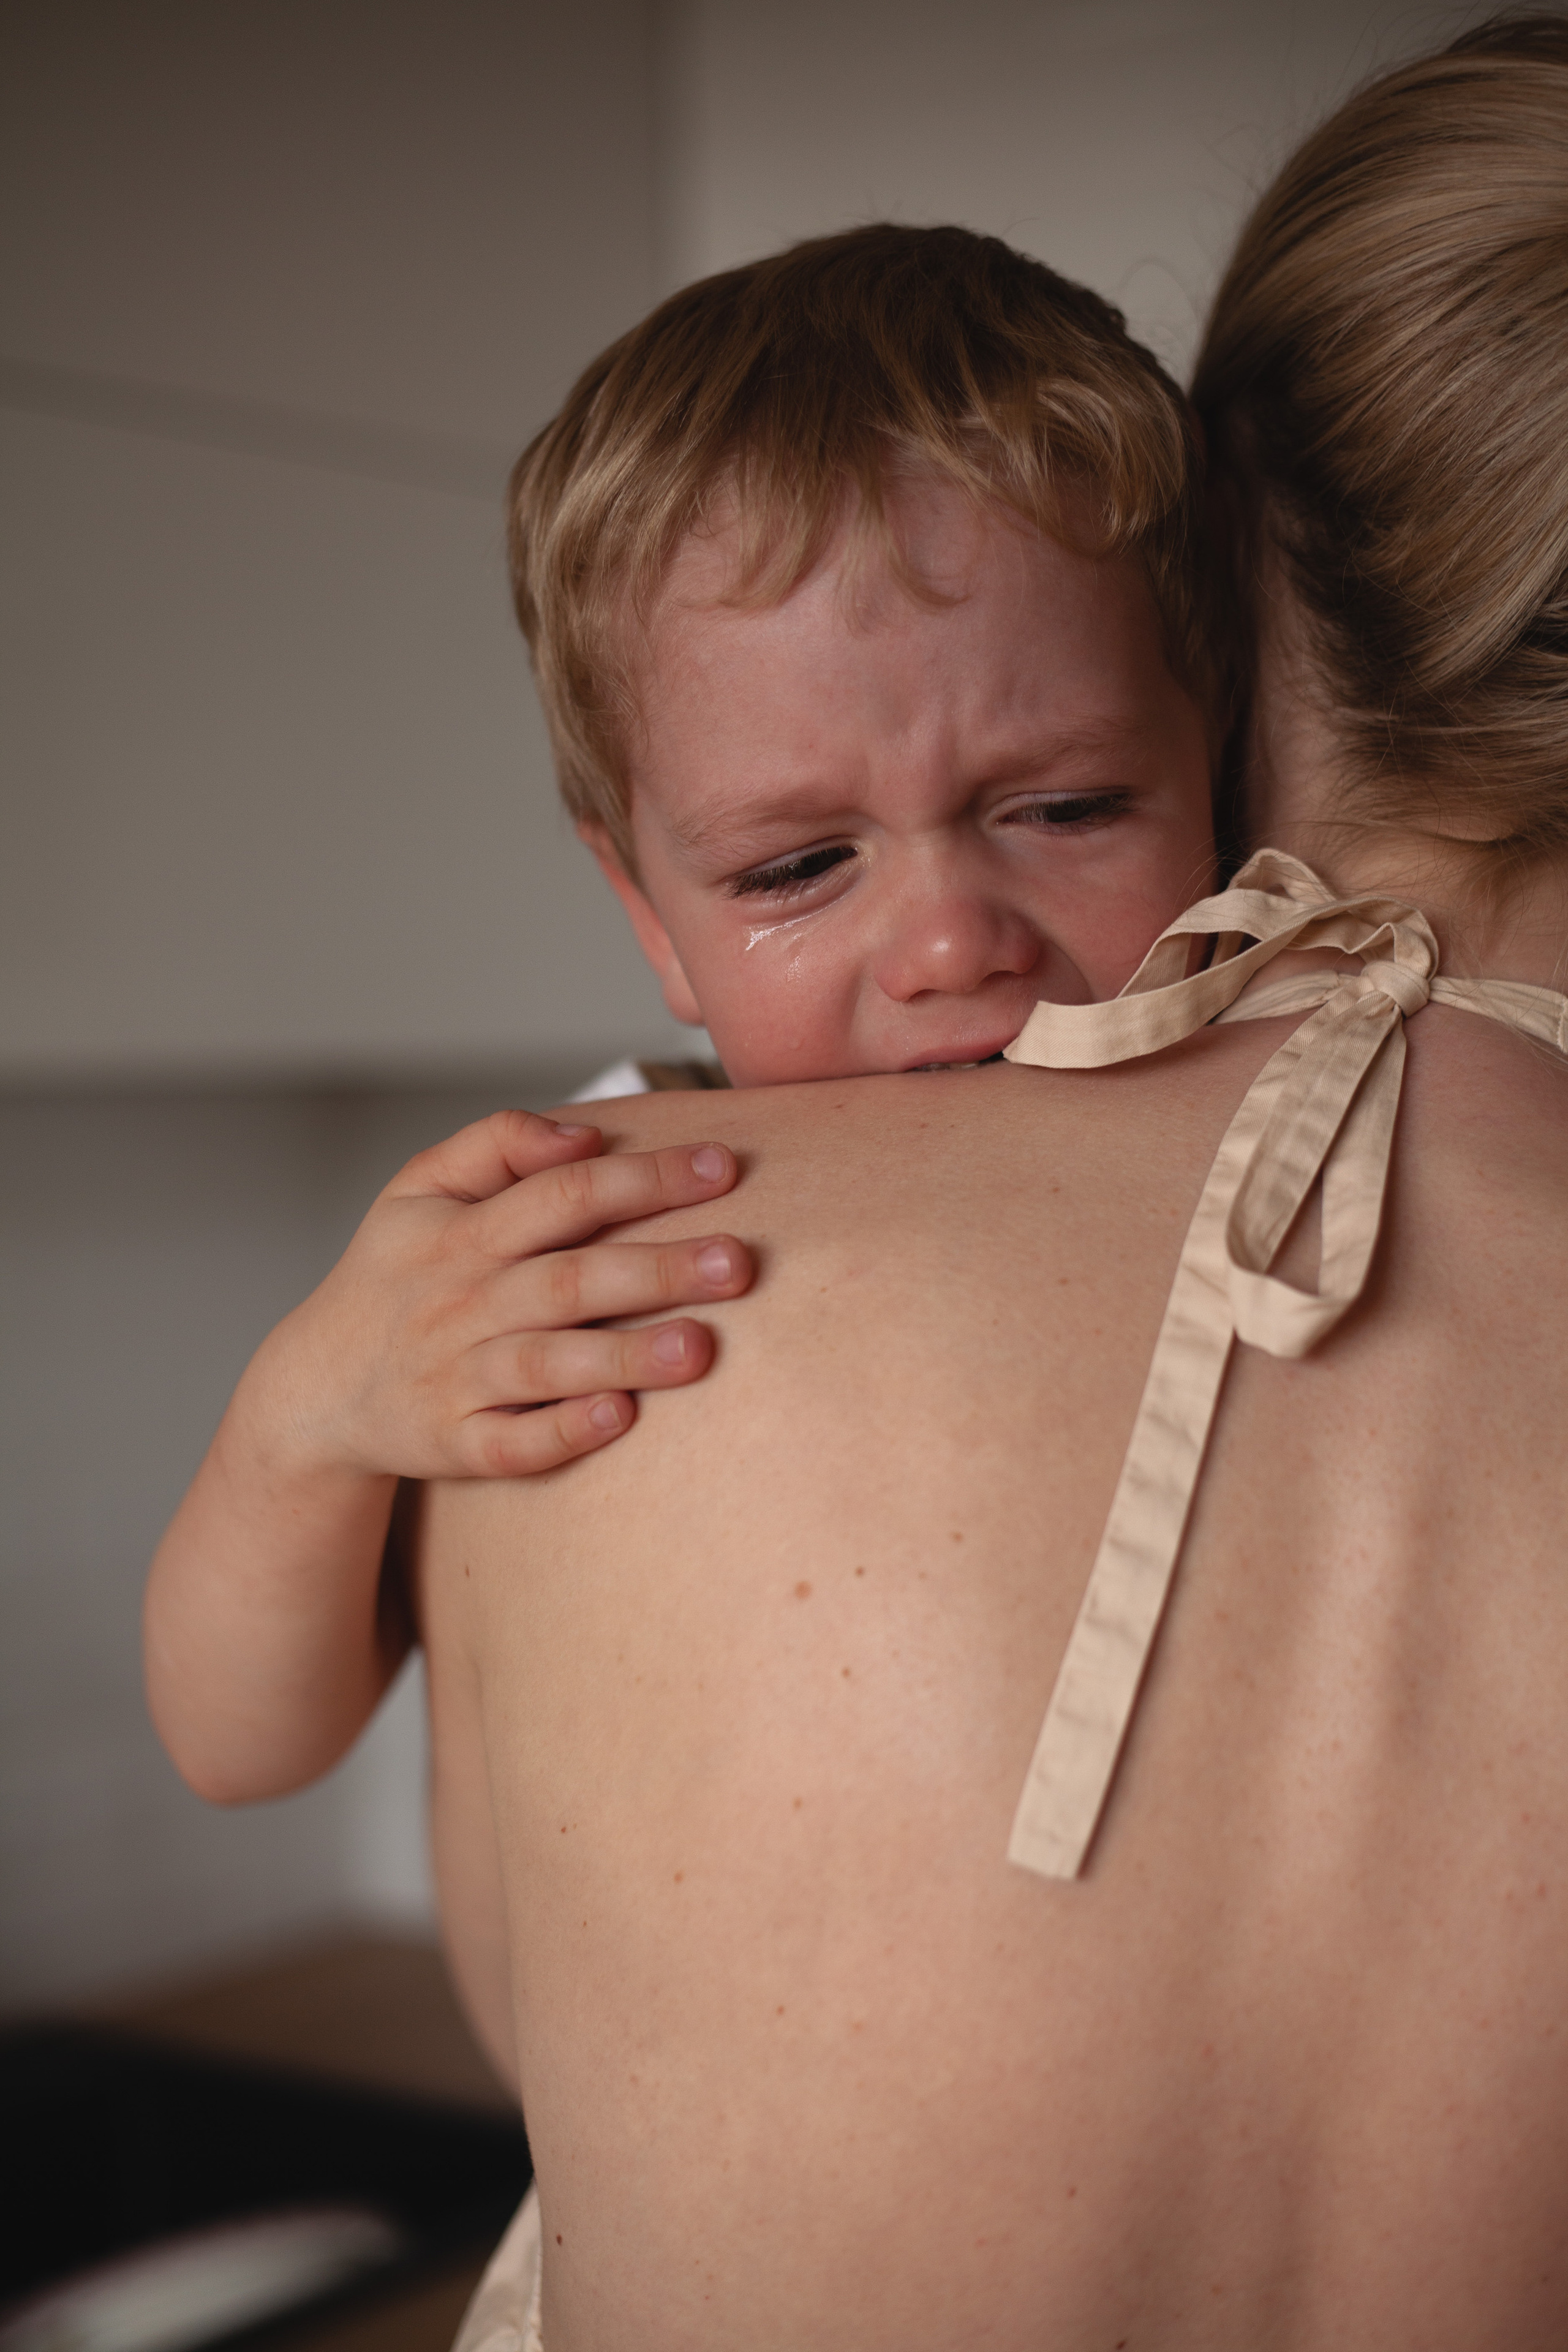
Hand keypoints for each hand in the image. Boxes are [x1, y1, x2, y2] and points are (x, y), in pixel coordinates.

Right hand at [241, 1108, 751, 1481]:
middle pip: (569, 1280)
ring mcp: (458, 1378)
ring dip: (623, 1357)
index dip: (643, 1178)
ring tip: (700, 1348)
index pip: (563, 1194)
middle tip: (739, 1262)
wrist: (315, 1385)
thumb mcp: (417, 1186)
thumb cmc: (396, 1272)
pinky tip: (620, 1419)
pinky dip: (563, 1432)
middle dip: (656, 1269)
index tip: (722, 1166)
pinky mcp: (456, 1444)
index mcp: (463, 1233)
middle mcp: (463, 1304)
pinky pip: (513, 1443)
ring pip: (547, 1365)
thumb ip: (497, 1141)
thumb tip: (585, 1134)